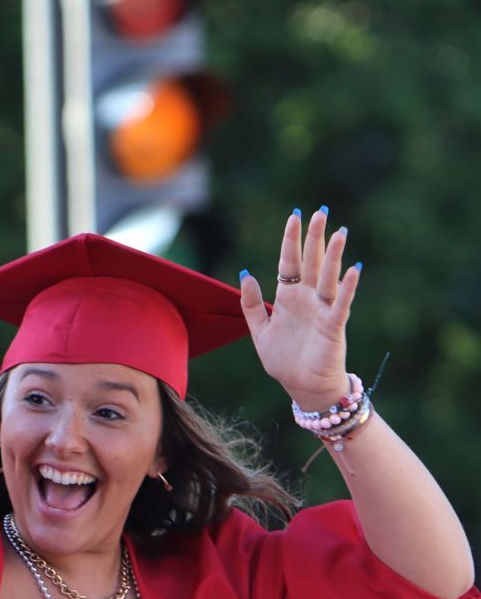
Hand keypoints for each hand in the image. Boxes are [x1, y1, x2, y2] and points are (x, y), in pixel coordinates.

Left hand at [239, 207, 359, 410]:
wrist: (302, 387)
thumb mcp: (259, 330)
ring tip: (339, 232)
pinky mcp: (333, 326)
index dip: (291, 240)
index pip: (289, 262)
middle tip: (321, 211)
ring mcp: (322, 310)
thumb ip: (251, 304)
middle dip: (315, 238)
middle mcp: (308, 299)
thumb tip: (245, 274)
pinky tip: (353, 269)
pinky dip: (346, 287)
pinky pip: (341, 304)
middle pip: (311, 262)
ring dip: (334, 255)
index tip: (295, 216)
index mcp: (289, 298)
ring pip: (328, 277)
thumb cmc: (285, 359)